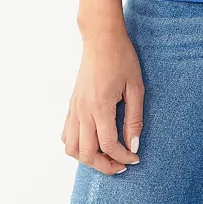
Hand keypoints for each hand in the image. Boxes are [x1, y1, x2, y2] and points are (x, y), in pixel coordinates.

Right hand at [62, 27, 143, 173]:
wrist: (101, 38)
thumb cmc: (122, 58)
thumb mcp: (135, 87)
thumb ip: (134, 118)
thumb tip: (133, 145)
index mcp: (100, 106)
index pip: (109, 145)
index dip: (123, 157)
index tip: (135, 158)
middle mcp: (83, 110)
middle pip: (87, 153)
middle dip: (104, 165)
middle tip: (121, 165)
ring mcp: (74, 108)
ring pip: (71, 148)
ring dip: (88, 159)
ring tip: (106, 157)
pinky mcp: (71, 104)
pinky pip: (66, 134)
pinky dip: (76, 145)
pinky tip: (92, 141)